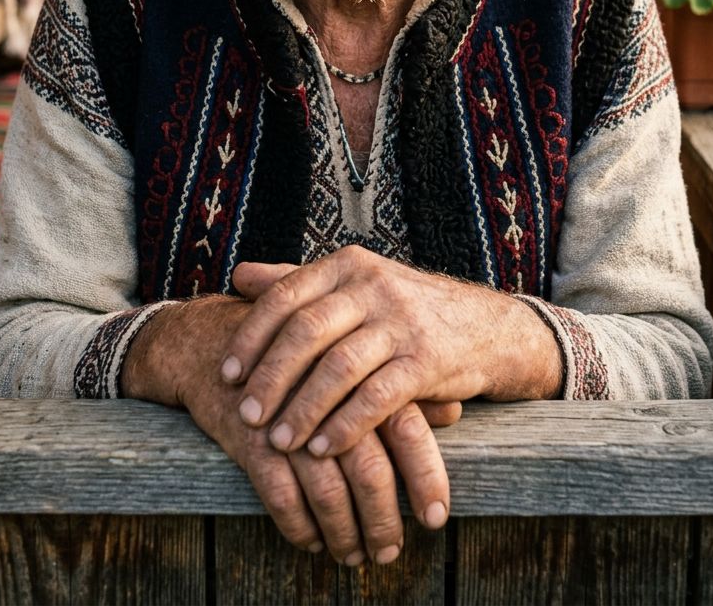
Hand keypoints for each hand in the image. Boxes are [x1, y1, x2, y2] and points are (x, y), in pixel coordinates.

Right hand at [121, 295, 453, 562]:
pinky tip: (311, 542)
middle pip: (371, 472)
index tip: (436, 517)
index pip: (407, 430)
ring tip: (353, 555)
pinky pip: (281, 500)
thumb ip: (399, 382)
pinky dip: (299, 528)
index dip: (425, 478)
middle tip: (390, 551)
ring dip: (343, 534)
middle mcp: (329, 396)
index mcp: (360, 368)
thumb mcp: (348, 357)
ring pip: (328, 494)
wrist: (213, 342)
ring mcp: (288, 418)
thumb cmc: (293, 352)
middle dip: (383, 522)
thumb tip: (453, 412)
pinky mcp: (250, 438)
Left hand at [223, 245, 561, 456]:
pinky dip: (345, 425)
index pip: (286, 296)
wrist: (485, 327)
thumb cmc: (404, 311)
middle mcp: (373, 285)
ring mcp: (402, 321)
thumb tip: (239, 275)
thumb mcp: (354, 286)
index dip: (252, 337)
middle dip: (271, 377)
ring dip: (304, 409)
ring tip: (280, 442)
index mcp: (348, 264)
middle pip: (307, 331)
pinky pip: (378, 396)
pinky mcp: (428, 359)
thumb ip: (298, 281)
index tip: (226, 374)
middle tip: (246, 417)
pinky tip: (323, 449)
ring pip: (339, 366)